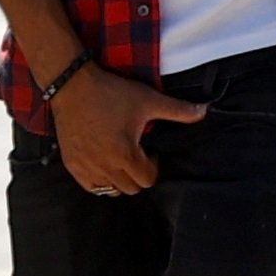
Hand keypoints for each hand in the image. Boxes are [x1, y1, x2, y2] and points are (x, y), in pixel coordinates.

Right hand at [57, 62, 204, 196]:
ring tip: (122, 158)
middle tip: (139, 155)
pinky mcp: (71, 164)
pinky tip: (105, 162)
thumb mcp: (148, 100)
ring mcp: (85, 167)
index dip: (154, 167)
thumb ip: (178, 110)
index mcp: (124, 154)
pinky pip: (90, 187)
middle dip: (139, 175)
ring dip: (120, 180)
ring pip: (109, 190)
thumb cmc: (111, 93)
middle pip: (130, 188)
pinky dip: (100, 181)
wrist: (73, 85)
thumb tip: (204, 111)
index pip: (147, 180)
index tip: (151, 150)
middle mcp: (104, 167)